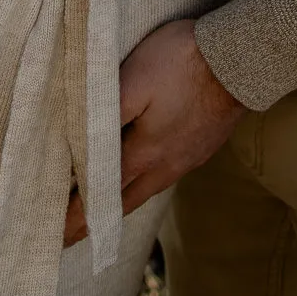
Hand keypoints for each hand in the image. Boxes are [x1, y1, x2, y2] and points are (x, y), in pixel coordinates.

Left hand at [62, 18, 243, 245]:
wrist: (241, 58)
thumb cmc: (182, 62)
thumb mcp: (134, 79)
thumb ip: (104, 110)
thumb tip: (78, 141)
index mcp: (145, 153)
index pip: (101, 195)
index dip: (76, 217)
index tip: (54, 236)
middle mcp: (166, 165)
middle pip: (124, 203)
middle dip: (94, 222)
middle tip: (70, 237)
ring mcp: (187, 157)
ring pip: (146, 189)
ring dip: (119, 203)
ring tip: (101, 210)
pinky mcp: (202, 146)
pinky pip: (165, 174)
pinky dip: (144, 183)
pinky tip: (143, 174)